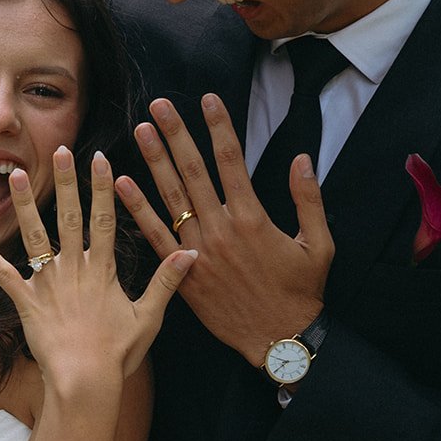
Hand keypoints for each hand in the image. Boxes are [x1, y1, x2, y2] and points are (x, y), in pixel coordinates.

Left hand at [0, 147, 195, 392]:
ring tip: (17, 174)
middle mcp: (74, 269)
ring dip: (25, 204)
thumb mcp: (149, 317)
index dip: (103, 188)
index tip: (101, 159)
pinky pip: (2, 274)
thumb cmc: (117, 354)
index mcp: (103, 270)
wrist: (84, 380)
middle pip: (70, 217)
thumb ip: (167, 281)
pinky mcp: (25, 302)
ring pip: (34, 236)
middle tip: (61, 150)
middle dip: (67, 182)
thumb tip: (191, 253)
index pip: (105, 220)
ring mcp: (47, 283)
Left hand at [114, 94, 333, 365]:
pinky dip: (139, 209)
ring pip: (171, 197)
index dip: (219, 127)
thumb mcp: (319, 244)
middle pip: (194, 171)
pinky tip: (122, 184)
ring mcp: (198, 250)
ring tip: (140, 130)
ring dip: (154, 161)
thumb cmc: (301, 292)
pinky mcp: (184, 273)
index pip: (232, 160)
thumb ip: (308, 199)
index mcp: (253, 218)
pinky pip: (157, 236)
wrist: (278, 340)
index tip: (207, 99)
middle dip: (176, 134)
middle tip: (159, 105)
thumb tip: (302, 159)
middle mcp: (221, 229)